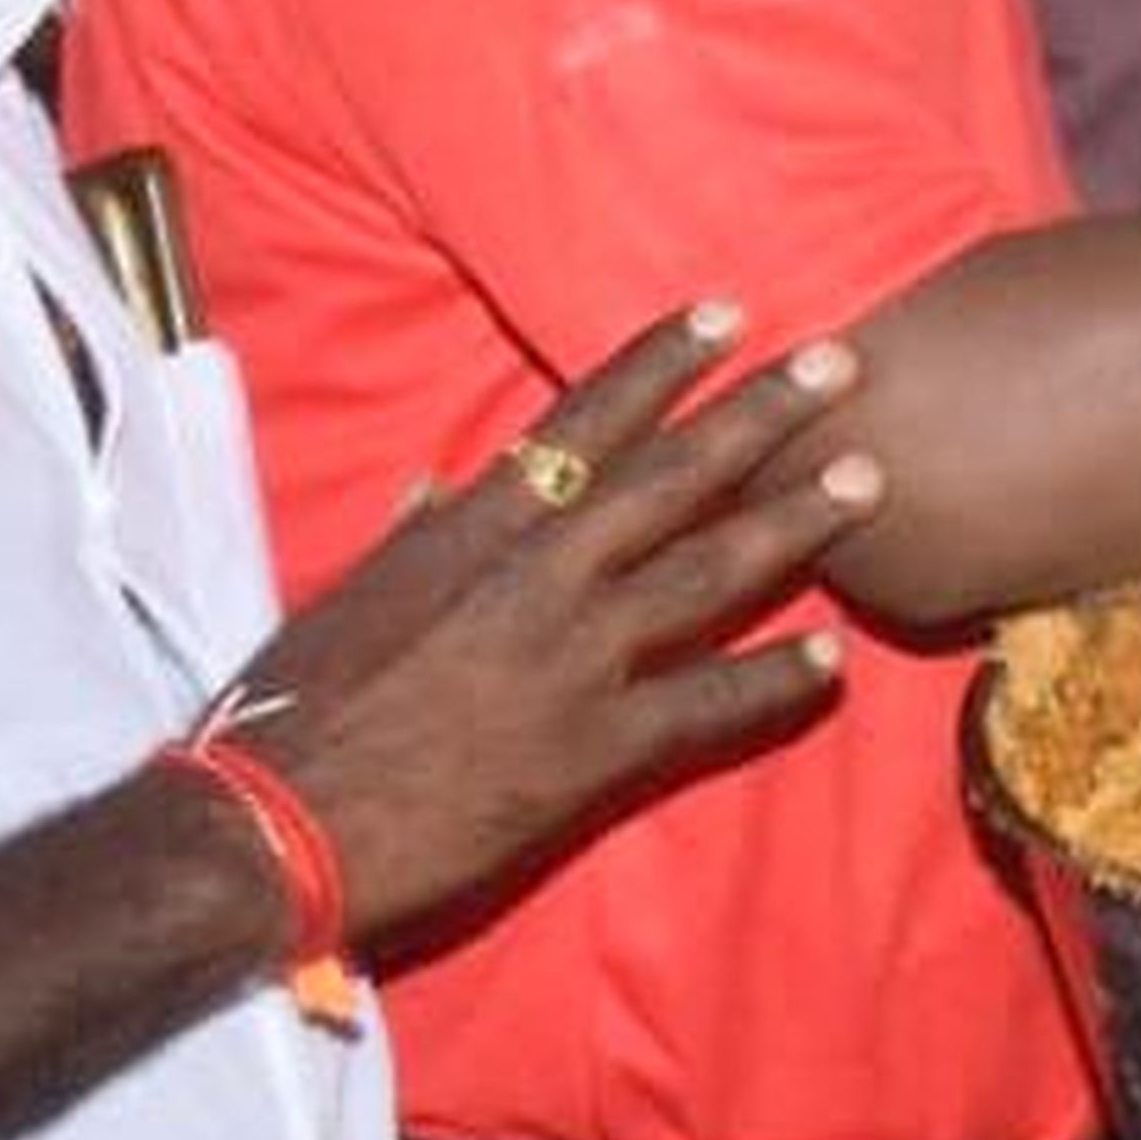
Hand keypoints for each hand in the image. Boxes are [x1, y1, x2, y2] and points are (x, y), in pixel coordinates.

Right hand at [239, 308, 880, 941]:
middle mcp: (533, 579)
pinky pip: (707, 703)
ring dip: (796, 522)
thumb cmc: (290, 714)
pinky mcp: (594, 748)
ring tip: (872, 480)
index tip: (727, 312)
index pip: (581, 425)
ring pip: (708, 573)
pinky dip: (773, 681)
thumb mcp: (346, 601)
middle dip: (761, 415)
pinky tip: (831, 660)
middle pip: (671, 479)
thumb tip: (440, 485)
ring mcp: (572, 660)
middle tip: (845, 362)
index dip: (659, 363)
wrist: (268, 828)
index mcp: (467, 533)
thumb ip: (413, 541)